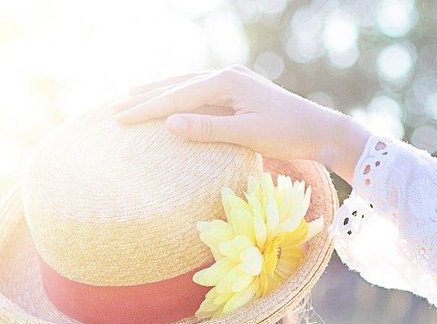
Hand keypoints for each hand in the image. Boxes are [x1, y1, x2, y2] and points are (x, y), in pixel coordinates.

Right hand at [112, 66, 370, 180]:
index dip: (147, 109)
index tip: (121, 120)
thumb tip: (169, 123)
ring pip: (187, 85)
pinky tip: (170, 102)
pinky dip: (180, 96)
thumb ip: (208, 129)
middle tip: (115, 110)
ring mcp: (234, 81)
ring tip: (133, 99)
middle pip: (178, 85)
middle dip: (147, 97)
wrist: (321, 130)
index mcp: (227, 82)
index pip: (178, 96)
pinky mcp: (239, 91)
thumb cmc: (288, 135)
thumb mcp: (247, 135)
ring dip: (160, 92)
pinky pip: (201, 91)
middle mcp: (228, 75)